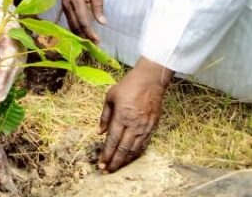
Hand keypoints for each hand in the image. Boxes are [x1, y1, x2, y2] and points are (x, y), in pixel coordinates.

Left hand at [0, 0, 24, 101]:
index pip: (6, 69)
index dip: (1, 83)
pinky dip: (2, 77)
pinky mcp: (17, 58)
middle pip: (11, 75)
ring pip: (11, 74)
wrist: (3, 12)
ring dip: (2, 83)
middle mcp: (19, 53)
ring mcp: (20, 56)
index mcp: (12, 46)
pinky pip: (10, 70)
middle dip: (2, 88)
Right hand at [55, 0, 105, 42]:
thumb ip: (98, 6)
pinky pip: (69, 21)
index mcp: (77, 2)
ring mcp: (64, 7)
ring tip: (89, 41)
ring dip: (79, 34)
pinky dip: (75, 28)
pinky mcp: (64, 7)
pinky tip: (82, 33)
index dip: (90, 33)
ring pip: (71, 25)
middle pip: (76, 27)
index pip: (83, 22)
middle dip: (85, 37)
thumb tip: (102, 22)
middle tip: (94, 45)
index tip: (97, 41)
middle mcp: (68, 6)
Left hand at [97, 58, 172, 172]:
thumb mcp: (110, 97)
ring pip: (134, 149)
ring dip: (125, 160)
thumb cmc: (128, 86)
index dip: (106, 154)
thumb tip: (99, 133)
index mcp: (121, 117)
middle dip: (114, 162)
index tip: (101, 163)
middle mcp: (133, 125)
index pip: (112, 141)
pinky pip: (144, 144)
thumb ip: (104, 116)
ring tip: (117, 167)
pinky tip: (130, 157)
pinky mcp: (152, 127)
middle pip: (123, 149)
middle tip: (107, 171)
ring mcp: (144, 127)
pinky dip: (136, 153)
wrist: (150, 81)